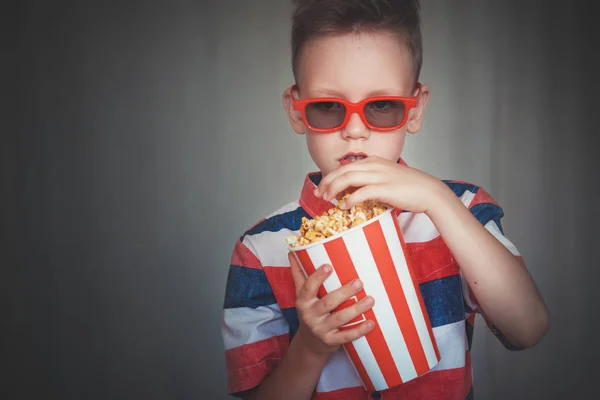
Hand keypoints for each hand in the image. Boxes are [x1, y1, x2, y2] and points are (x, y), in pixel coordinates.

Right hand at [288, 252, 374, 355]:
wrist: (309, 344)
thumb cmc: (309, 313)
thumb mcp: (301, 296)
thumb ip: (299, 275)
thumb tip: (293, 253)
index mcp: (303, 302)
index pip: (308, 288)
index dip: (318, 277)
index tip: (329, 266)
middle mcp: (310, 316)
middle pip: (328, 303)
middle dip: (344, 292)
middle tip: (359, 282)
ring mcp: (321, 330)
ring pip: (339, 319)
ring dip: (356, 310)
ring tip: (370, 300)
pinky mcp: (331, 342)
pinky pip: (346, 336)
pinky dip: (359, 330)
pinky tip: (371, 323)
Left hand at [314, 156, 442, 212]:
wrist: (429, 191)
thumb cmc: (408, 187)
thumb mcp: (385, 177)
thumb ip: (369, 180)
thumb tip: (351, 191)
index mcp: (373, 161)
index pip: (345, 167)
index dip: (330, 177)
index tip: (322, 188)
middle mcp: (374, 165)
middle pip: (342, 171)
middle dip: (327, 182)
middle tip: (319, 195)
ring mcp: (379, 176)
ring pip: (348, 178)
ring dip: (334, 189)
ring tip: (327, 200)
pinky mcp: (385, 188)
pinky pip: (362, 192)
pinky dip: (350, 199)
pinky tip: (344, 206)